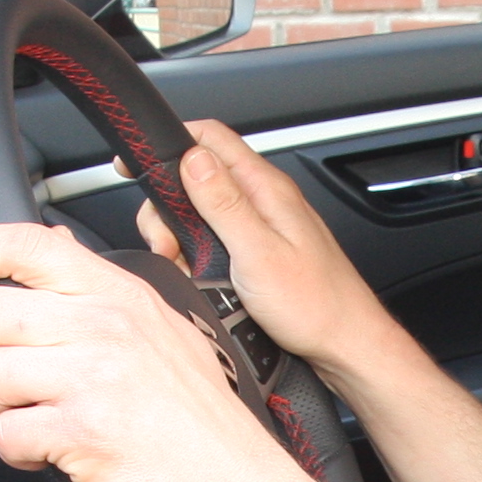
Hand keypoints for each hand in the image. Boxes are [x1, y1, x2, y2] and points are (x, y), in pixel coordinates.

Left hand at [0, 221, 313, 481]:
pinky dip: (17, 452)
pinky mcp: (81, 432)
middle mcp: (105, 326)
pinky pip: (6, 434)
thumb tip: (54, 248)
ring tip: (31, 420)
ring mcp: (92, 378)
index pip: (25, 244)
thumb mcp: (164, 329)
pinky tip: (49, 453)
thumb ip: (104, 289)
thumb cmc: (204, 422)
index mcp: (120, 295)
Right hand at [139, 120, 391, 376]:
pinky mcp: (259, 250)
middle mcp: (264, 199)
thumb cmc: (316, 305)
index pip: (211, 137)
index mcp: (266, 188)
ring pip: (201, 211)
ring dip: (181, 237)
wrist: (345, 344)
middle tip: (168, 245)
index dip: (169, 142)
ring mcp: (261, 224)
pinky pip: (215, 239)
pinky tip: (203, 280)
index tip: (136, 164)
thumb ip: (224, 203)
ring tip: (187, 268)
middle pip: (197, 176)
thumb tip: (193, 158)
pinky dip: (198, 256)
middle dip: (168, 207)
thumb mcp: (259, 252)